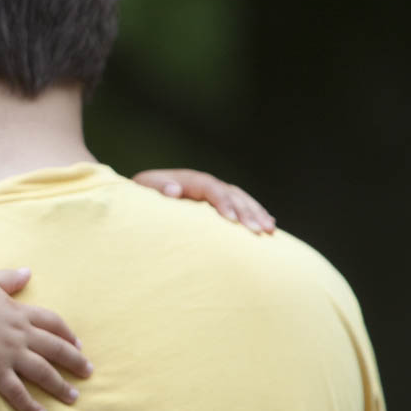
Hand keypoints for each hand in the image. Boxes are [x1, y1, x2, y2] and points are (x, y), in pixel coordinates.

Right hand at [0, 268, 91, 410]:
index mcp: (18, 312)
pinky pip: (17, 391)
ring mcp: (8, 353)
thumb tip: (28, 271)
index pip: (52, 323)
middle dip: (75, 361)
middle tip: (88, 372)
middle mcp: (19, 333)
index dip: (67, 334)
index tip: (78, 344)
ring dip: (60, 385)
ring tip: (73, 397)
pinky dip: (30, 405)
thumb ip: (9, 279)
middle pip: (55, 348)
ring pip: (43, 372)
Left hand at [133, 168, 275, 233]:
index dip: (222, 202)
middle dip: (246, 211)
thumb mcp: (142, 193)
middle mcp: (203, 184)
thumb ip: (155, 190)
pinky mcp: (217, 203)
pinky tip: (270, 225)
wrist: (139, 201)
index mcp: (186, 180)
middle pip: (230, 193)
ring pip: (240, 199)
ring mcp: (211, 192)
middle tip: (259, 231)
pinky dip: (255, 214)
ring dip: (256, 213)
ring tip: (269, 230)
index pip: (210, 187)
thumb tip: (174, 189)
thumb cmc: (140, 201)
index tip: (231, 220)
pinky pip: (241, 205)